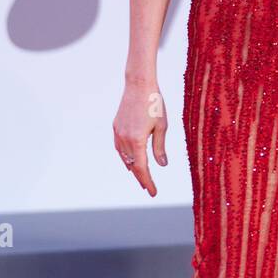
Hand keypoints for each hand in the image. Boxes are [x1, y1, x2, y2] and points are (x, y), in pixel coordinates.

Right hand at [113, 79, 167, 195]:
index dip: (148, 182)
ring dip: (132, 167)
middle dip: (141, 177)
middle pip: (132, 165)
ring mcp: (118, 133)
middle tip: (149, 188)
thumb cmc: (154, 104)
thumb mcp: (162, 126)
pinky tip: (130, 159)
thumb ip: (160, 148)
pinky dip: (125, 156)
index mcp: (137, 141)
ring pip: (124, 157)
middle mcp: (125, 140)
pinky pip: (119, 147)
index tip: (153, 192)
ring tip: (141, 176)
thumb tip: (162, 165)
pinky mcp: (116, 127)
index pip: (142, 168)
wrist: (139, 85)